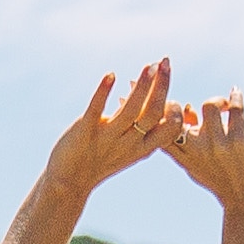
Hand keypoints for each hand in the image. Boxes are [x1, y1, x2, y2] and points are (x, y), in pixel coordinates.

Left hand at [38, 61, 180, 201]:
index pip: (170, 128)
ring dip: (141, 86)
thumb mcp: (128, 148)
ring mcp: (106, 138)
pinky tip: (110, 74)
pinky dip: (103, 92)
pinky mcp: (84, 132)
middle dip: (162, 85)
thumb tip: (152, 97)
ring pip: (130, 110)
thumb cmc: (100, 160)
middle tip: (164, 61)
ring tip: (148, 66)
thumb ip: (141, 127)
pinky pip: (95, 110)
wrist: (69, 183)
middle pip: (153, 113)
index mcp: (142, 148)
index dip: (174, 105)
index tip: (168, 82)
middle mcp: (128, 143)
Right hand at [158, 90, 243, 213]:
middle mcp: (197, 149)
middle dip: (175, 103)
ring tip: (223, 106)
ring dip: (217, 101)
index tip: (155, 98)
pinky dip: (236, 97)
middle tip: (186, 103)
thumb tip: (187, 109)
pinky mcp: (239, 141)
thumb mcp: (197, 164)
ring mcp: (218, 144)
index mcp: (183, 155)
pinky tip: (235, 93)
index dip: (154, 110)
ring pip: (209, 106)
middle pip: (175, 115)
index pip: (159, 129)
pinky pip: (236, 109)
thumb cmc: (222, 181)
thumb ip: (187, 140)